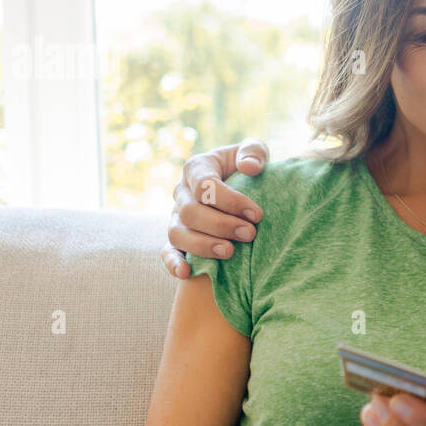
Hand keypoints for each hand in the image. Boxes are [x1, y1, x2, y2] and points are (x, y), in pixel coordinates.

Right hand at [162, 138, 269, 278]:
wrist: (244, 186)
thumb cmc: (248, 167)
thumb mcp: (253, 152)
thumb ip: (253, 152)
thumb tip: (250, 167)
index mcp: (197, 168)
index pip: (204, 185)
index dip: (230, 200)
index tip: (257, 214)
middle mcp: (182, 192)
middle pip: (190, 211)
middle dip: (221, 225)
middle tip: (249, 234)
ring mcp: (177, 216)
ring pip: (177, 233)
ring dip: (203, 245)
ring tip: (230, 252)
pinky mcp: (178, 238)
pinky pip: (167, 252)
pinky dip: (173, 263)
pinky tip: (187, 274)